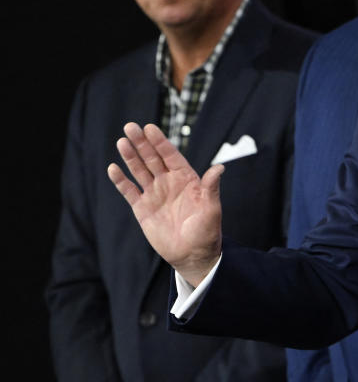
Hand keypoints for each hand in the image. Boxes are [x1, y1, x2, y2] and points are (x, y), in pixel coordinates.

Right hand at [108, 122, 223, 286]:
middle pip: (152, 158)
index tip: (150, 128)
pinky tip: (113, 168)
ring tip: (122, 142)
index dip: (160, 142)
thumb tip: (219, 168)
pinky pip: (129, 191)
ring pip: (139, 171)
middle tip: (130, 126)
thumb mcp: (212, 208)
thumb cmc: (207, 231)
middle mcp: (169, 183)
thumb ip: (211, 188)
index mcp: (186, 179)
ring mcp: (155, 194)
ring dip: (130, 157)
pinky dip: (121, 181)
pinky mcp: (142, 209)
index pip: (171, 156)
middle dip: (142, 143)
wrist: (193, 255)